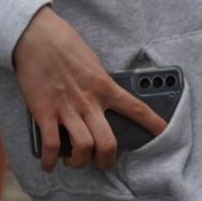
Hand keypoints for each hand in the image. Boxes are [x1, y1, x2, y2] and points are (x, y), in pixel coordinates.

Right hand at [13, 7, 167, 172]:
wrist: (36, 36)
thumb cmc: (65, 45)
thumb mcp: (93, 63)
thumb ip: (100, 84)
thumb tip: (103, 99)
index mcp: (104, 86)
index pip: (135, 108)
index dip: (153, 123)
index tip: (165, 132)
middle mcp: (88, 101)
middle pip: (108, 142)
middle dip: (107, 160)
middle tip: (103, 163)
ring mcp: (66, 109)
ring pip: (83, 148)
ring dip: (79, 162)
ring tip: (74, 161)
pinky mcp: (44, 112)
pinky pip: (51, 145)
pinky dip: (50, 160)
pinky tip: (49, 164)